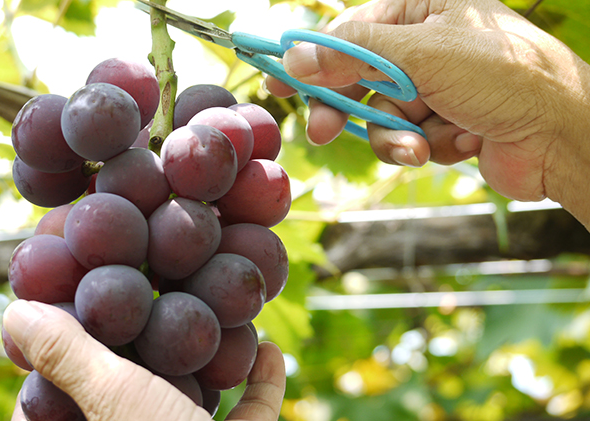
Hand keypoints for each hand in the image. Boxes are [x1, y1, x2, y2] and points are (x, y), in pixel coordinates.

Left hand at [5, 300, 285, 420]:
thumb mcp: (118, 402)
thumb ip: (69, 358)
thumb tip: (16, 312)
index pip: (46, 412)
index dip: (49, 368)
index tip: (67, 320)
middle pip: (122, 401)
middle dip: (136, 355)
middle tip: (141, 309)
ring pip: (187, 408)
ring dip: (203, 369)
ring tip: (205, 325)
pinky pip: (247, 418)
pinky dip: (261, 388)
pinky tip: (268, 353)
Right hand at [267, 0, 589, 226]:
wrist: (561, 136)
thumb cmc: (504, 77)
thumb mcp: (421, 54)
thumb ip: (353, 55)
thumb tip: (295, 57)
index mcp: (422, 8)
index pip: (350, 32)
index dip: (312, 59)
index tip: (279, 81)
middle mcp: (426, 44)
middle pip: (359, 77)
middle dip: (350, 108)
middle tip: (323, 131)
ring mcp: (436, 85)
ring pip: (382, 115)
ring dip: (397, 136)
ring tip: (419, 145)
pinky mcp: (444, 123)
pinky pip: (407, 137)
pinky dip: (425, 145)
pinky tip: (460, 141)